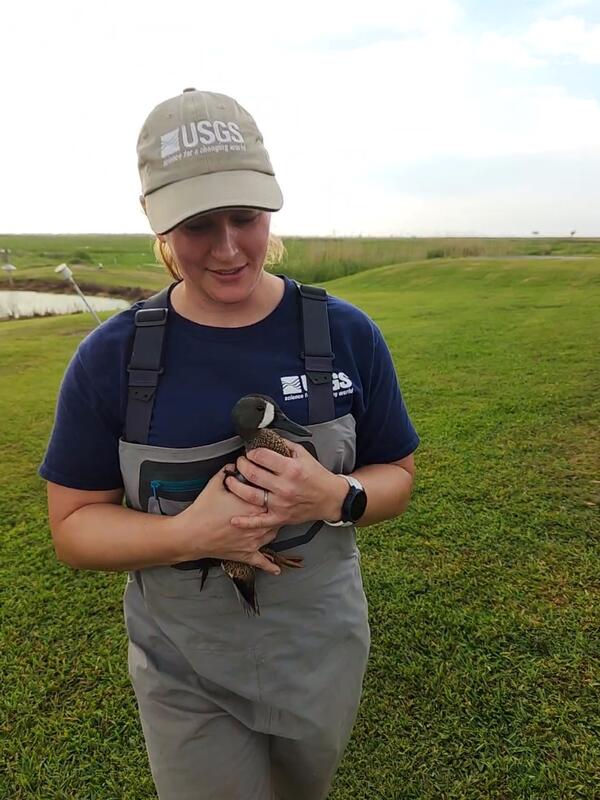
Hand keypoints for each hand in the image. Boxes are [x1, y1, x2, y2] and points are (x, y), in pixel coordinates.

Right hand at [171, 465, 280, 573]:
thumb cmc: (203, 509)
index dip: (271, 492)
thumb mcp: (215, 484)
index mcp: (253, 506)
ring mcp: (254, 541)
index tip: (271, 488)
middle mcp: (258, 525)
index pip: (272, 497)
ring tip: (270, 522)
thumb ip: (227, 471)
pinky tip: (277, 570)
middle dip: (275, 510)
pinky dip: (270, 566)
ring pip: (272, 534)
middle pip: (276, 516)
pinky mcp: (246, 554)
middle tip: (273, 504)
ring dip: (272, 528)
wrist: (191, 534)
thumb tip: (234, 465)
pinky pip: (262, 562)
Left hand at [224, 441, 347, 530]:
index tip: (249, 452)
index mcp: (291, 469)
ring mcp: (281, 504)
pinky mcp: (280, 517)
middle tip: (239, 462)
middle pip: (253, 474)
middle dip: (241, 465)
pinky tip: (234, 520)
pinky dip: (246, 522)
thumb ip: (284, 445)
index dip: (251, 452)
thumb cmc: (317, 476)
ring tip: (230, 480)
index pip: (262, 456)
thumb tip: (266, 436)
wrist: (330, 498)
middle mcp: (285, 487)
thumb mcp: (303, 454)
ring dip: (236, 486)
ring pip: (250, 495)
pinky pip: (260, 521)